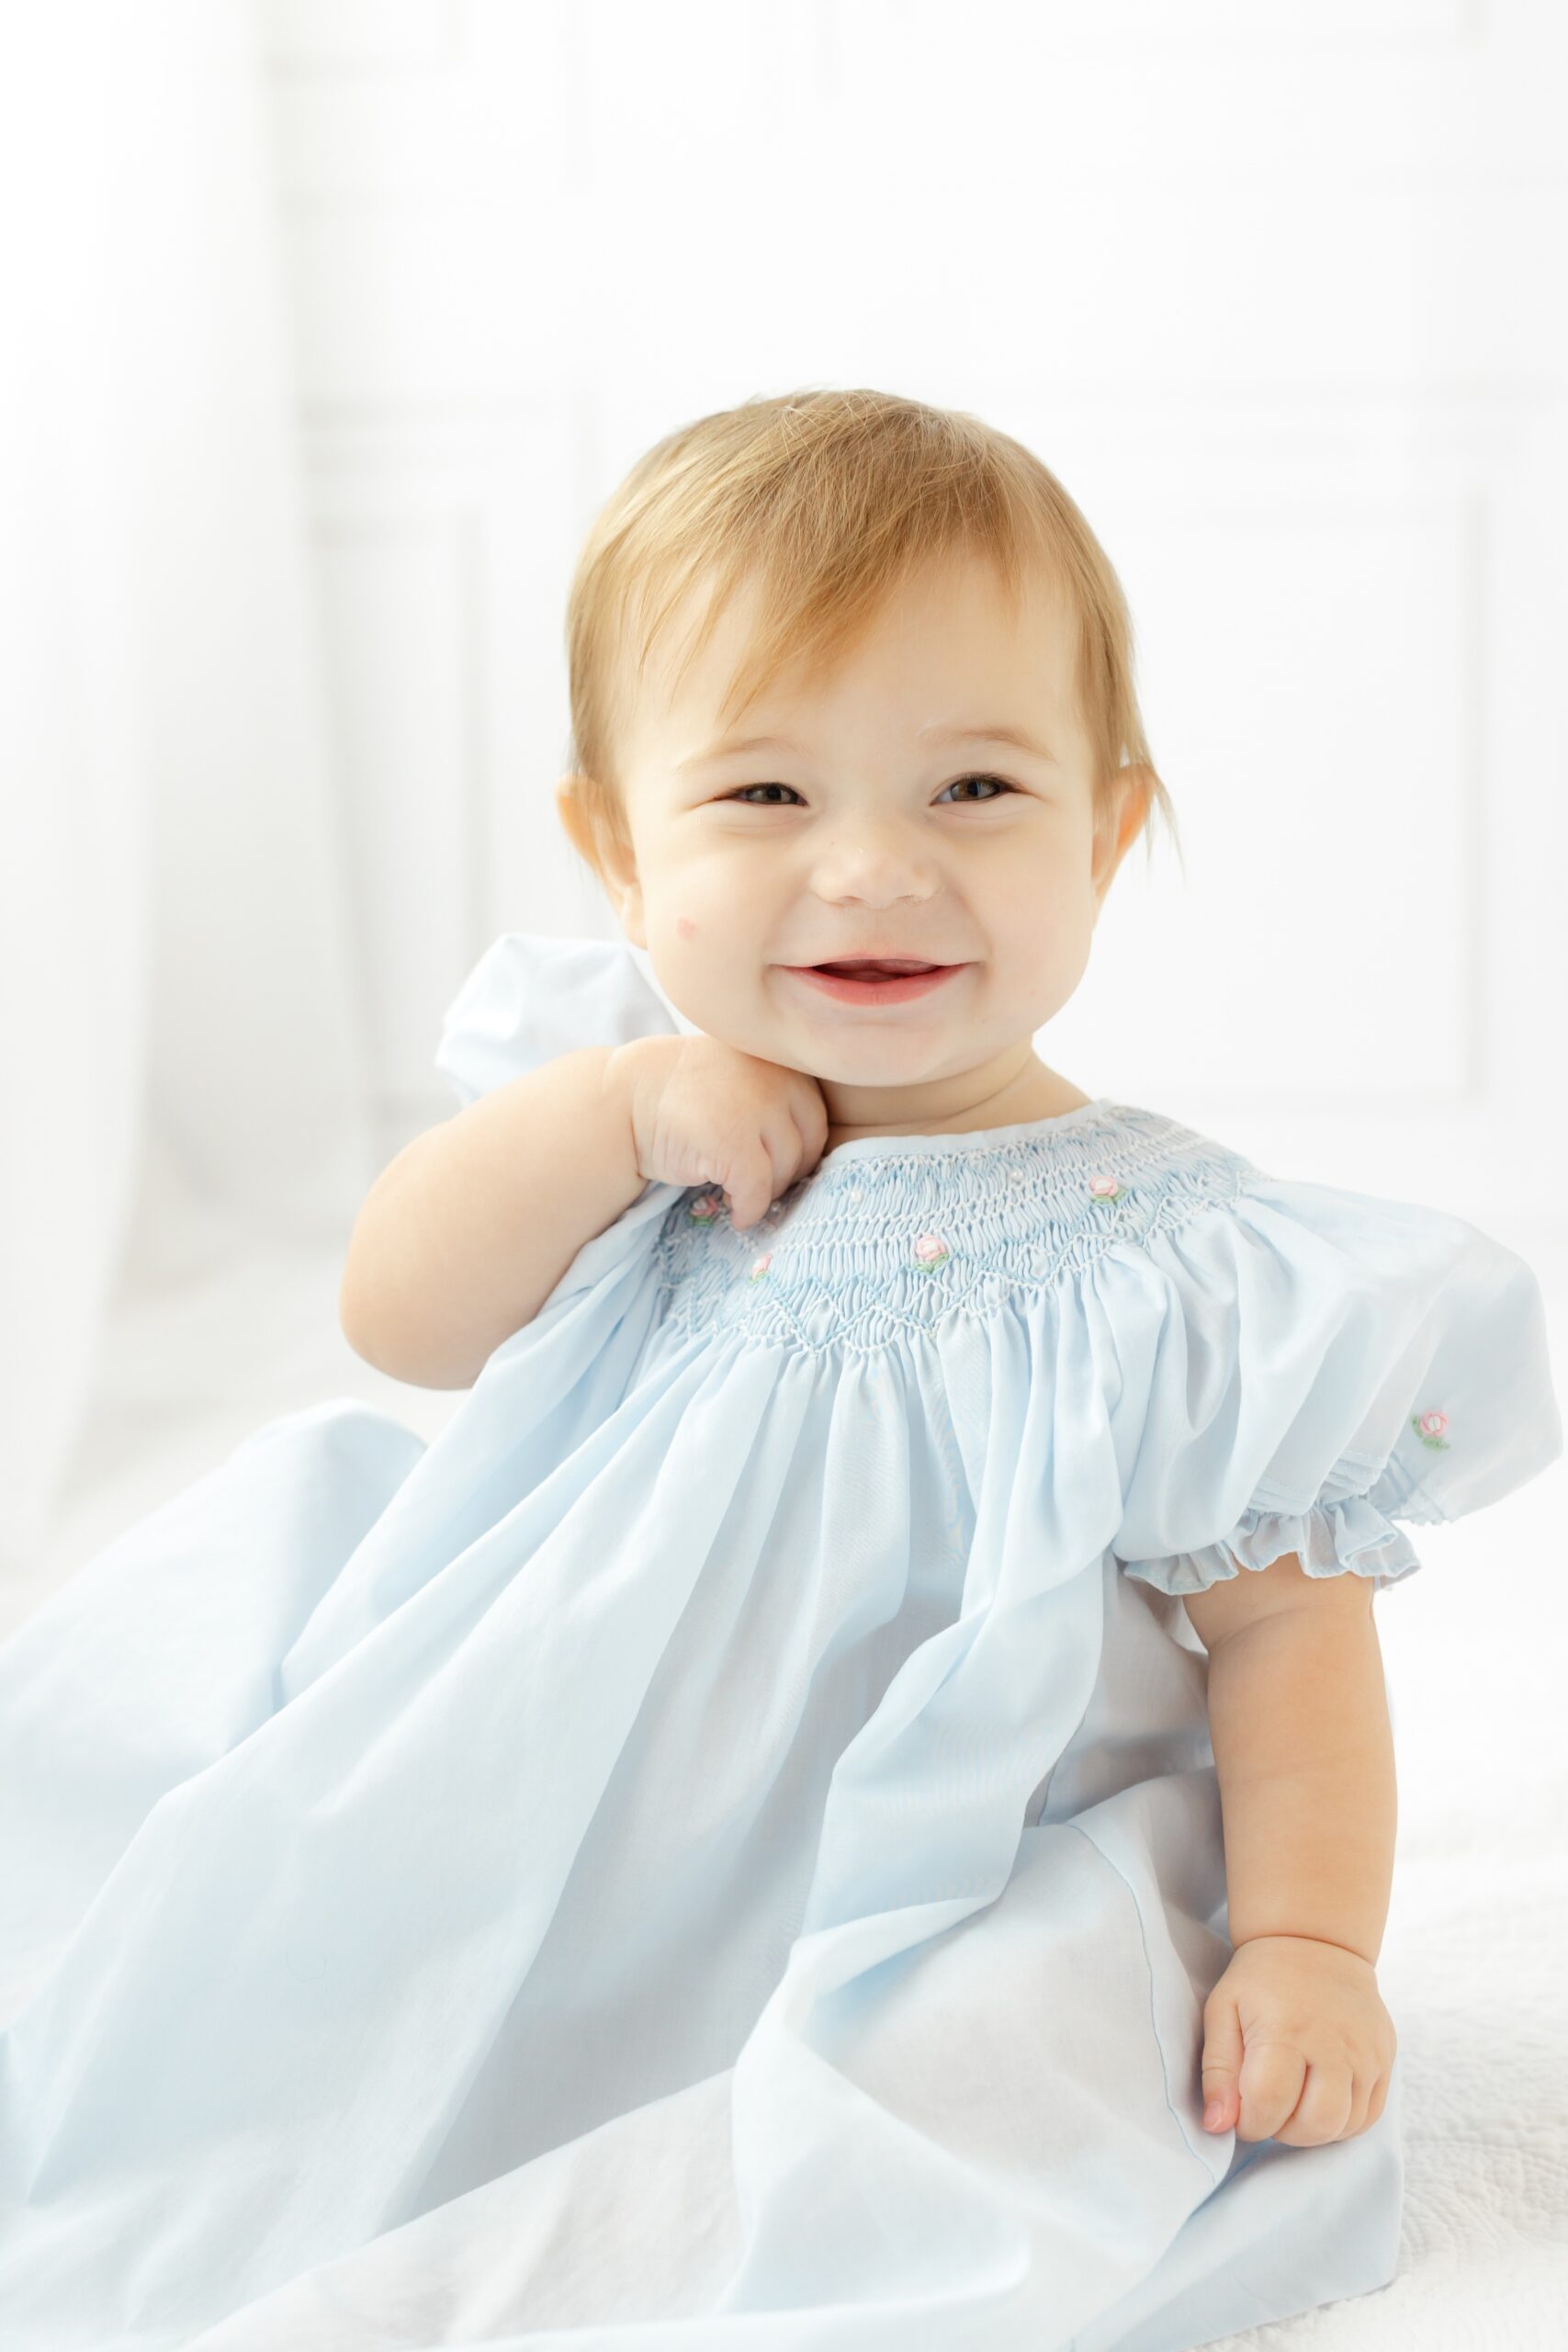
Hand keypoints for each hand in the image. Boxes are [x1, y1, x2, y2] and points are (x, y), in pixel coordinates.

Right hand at [606, 1033, 829, 1229]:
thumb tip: (809, 1155)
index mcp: (779, 1062)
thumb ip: (775, 1096)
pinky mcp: (732, 1143)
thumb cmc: (683, 1094)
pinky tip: (735, 1212)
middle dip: (787, 1173)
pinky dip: (749, 1209)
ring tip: (740, 1194)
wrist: (626, 1097)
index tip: (776, 1165)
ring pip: (784, 1170)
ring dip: (766, 1193)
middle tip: (761, 1184)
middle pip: (806, 1146)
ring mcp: (755, 1110)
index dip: (799, 1149)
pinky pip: (757, 1190)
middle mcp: (775, 1080)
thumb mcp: (740, 1076)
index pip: (815, 1118)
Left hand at [1199, 1933, 1395, 2145]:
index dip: (1249, 2123)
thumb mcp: (1222, 2011)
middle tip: (1268, 2106)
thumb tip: (1216, 2125)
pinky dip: (1340, 2122)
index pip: (1269, 2105)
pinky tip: (1319, 2098)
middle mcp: (1334, 2042)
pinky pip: (1368, 2117)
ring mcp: (1366, 2051)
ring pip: (1344, 2127)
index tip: (1241, 2111)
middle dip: (1283, 2131)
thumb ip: (1217, 2071)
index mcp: (1285, 2028)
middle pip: (1314, 2125)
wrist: (1315, 1942)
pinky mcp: (1385, 2058)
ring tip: (1292, 2100)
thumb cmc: (1260, 1981)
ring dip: (1311, 2130)